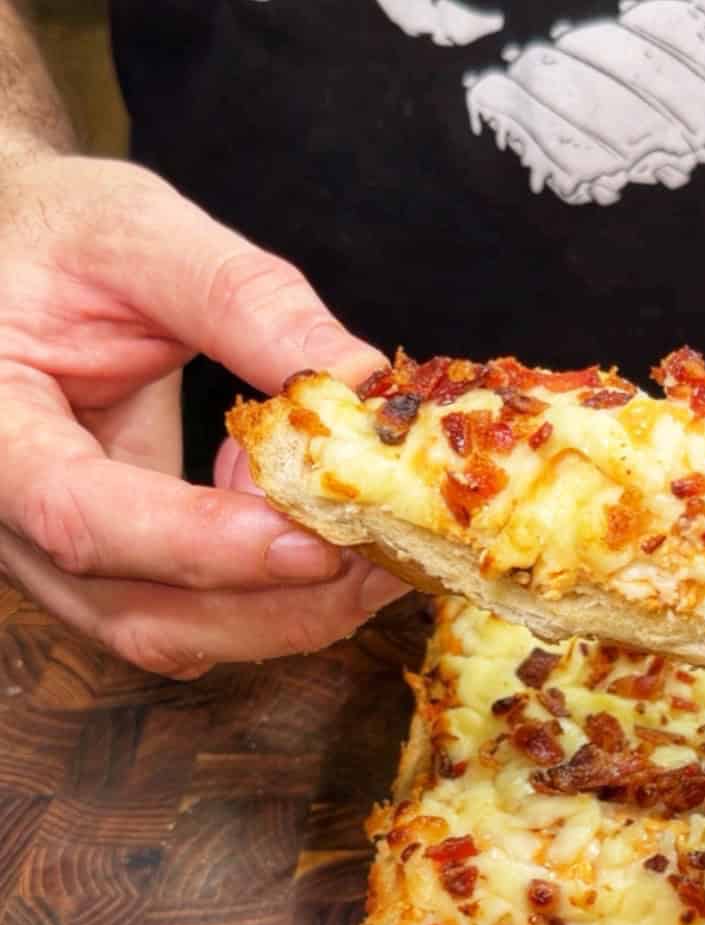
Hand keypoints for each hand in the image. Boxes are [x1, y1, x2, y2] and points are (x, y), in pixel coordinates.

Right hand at [0, 154, 407, 677]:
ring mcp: (58, 562)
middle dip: (281, 600)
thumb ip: (244, 300)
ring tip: (372, 535)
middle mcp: (7, 518)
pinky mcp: (115, 574)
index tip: (313, 541)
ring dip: (294, 607)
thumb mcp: (139, 232)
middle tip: (390, 551)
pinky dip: (278, 593)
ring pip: (177, 636)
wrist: (12, 268)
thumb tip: (364, 385)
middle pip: (139, 614)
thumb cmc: (56, 240)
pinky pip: (199, 617)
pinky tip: (317, 522)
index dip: (197, 543)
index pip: (75, 514)